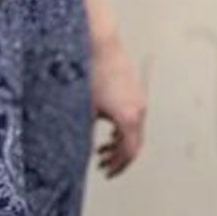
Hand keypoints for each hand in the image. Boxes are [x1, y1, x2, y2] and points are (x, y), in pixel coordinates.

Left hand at [89, 37, 146, 176]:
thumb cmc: (89, 72)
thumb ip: (83, 135)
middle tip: (103, 165)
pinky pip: (132, 114)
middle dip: (119, 156)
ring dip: (120, 142)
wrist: (98, 42)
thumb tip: (78, 153)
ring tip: (102, 147)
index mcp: (129, 117)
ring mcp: (138, 96)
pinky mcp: (133, 87)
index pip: (130, 151)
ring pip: (134, 128)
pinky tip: (106, 125)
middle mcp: (138, 108)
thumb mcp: (82, 111)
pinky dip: (122, 127)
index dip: (118, 166)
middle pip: (135, 141)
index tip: (107, 173)